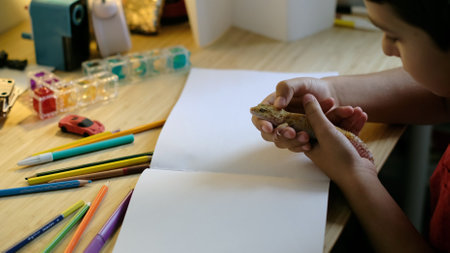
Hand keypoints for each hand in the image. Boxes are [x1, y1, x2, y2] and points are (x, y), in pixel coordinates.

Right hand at [252, 77, 366, 151]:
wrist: (329, 96)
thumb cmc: (312, 87)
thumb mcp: (300, 83)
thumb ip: (286, 89)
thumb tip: (277, 104)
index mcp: (271, 106)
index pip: (259, 118)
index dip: (261, 124)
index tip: (269, 127)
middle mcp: (276, 120)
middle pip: (268, 134)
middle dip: (279, 135)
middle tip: (292, 132)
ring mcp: (287, 130)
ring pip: (281, 142)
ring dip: (291, 142)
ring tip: (306, 136)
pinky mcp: (297, 138)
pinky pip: (294, 147)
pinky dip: (301, 147)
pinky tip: (309, 145)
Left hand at [302, 94, 375, 184]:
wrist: (359, 177)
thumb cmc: (338, 159)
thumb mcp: (324, 132)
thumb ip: (315, 114)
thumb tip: (307, 98)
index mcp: (308, 141)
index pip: (310, 120)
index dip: (319, 109)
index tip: (328, 101)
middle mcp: (319, 144)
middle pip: (327, 122)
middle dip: (339, 113)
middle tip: (349, 108)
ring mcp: (334, 146)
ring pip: (341, 125)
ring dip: (350, 117)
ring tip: (359, 111)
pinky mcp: (346, 147)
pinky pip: (350, 131)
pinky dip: (356, 124)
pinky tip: (363, 116)